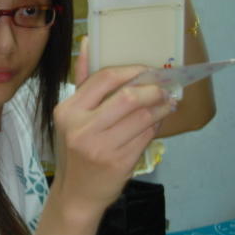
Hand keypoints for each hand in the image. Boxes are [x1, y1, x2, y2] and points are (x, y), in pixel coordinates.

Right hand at [51, 37, 175, 217]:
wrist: (76, 194)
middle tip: (165, 87)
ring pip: (142, 117)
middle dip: (152, 89)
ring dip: (160, 107)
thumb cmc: (76, 150)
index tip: (148, 71)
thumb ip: (82, 80)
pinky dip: (156, 124)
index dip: (132, 70)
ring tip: (167, 102)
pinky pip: (146, 136)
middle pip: (127, 97)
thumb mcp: (71, 116)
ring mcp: (100, 147)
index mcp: (68, 110)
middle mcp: (81, 127)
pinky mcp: (118, 163)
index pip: (104, 78)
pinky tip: (157, 120)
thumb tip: (88, 41)